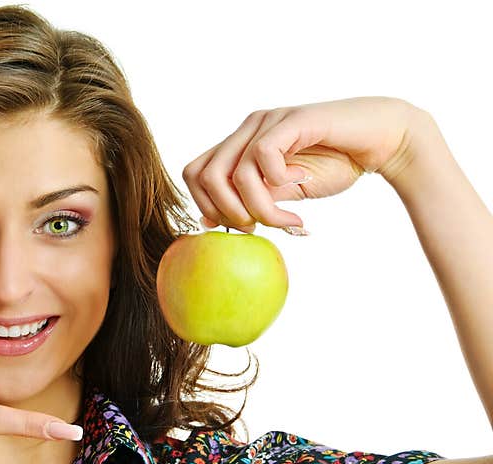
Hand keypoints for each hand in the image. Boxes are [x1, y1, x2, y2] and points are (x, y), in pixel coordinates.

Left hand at [182, 96, 425, 232]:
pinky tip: (301, 185)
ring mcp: (267, 121)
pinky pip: (262, 156)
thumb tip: (210, 221)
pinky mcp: (291, 119)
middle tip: (258, 229)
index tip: (240, 227)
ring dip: (259, 209)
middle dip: (227, 213)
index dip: (207, 206)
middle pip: (202, 176)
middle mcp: (247, 129)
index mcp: (239, 144)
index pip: (194, 174)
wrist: (383, 141)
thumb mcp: (284, 192)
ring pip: (233, 174)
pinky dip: (277, 183)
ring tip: (288, 221)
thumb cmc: (335, 164)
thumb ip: (251, 201)